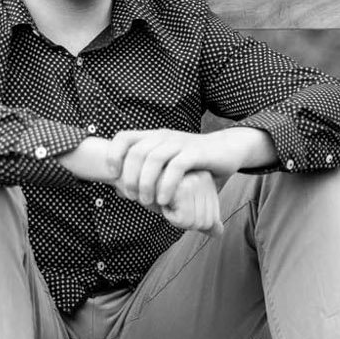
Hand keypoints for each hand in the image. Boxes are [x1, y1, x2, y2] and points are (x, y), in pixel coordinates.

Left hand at [106, 128, 225, 209]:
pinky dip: (166, 185)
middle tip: (132, 197)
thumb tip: (118, 191)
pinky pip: (177, 167)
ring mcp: (180, 143)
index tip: (112, 176)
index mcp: (153, 137)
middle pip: (136, 152)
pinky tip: (164, 200)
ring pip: (154, 159)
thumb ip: (143, 177)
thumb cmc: (192, 163)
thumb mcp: (164, 167)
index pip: (124, 137)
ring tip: (147, 201)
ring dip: (146, 183)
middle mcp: (164, 136)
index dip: (113, 155)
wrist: (227, 149)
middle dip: (129, 177)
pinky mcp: (196, 152)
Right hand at [159, 169, 221, 233]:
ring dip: (175, 217)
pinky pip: (183, 220)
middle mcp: (205, 179)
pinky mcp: (184, 188)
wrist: (131, 176)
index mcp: (207, 181)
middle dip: (183, 219)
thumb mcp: (181, 205)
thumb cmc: (154, 190)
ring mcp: (196, 182)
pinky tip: (160, 198)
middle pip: (204, 222)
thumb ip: (201, 218)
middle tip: (169, 201)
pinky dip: (169, 215)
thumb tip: (219, 233)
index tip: (176, 202)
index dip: (189, 219)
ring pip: (194, 223)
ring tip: (164, 199)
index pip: (210, 219)